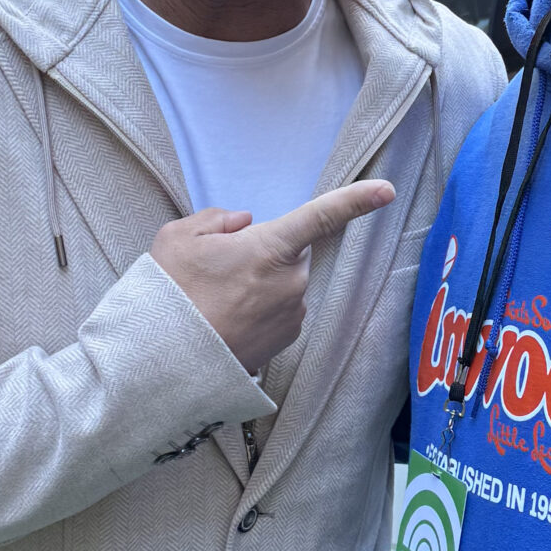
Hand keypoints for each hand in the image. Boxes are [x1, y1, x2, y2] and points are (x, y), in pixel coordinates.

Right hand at [151, 180, 395, 373]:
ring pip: (284, 283)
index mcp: (270, 247)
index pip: (322, 216)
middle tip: (222, 268)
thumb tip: (244, 223)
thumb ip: (217, 219)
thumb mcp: (179, 237)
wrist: (163, 359)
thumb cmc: (169, 293)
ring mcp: (291, 313)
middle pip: (291, 253)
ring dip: (261, 285)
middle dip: (266, 253)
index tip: (386, 191)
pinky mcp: (286, 340)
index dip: (356, 200)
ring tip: (217, 301)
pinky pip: (281, 311)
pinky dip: (260, 311)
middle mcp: (291, 281)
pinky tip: (227, 320)